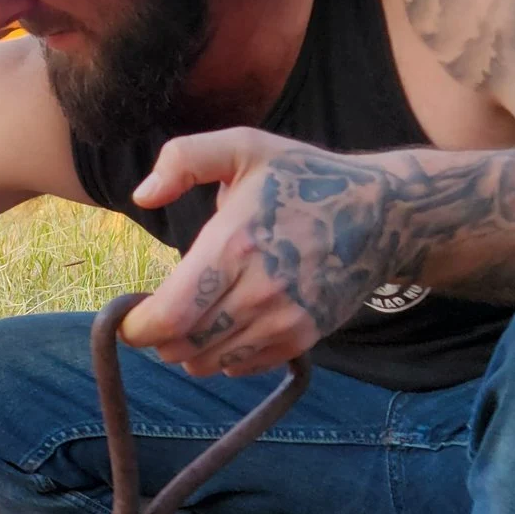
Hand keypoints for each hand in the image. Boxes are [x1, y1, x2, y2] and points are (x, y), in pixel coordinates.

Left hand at [123, 127, 399, 372]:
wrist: (383, 213)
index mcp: (234, 244)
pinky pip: (242, 367)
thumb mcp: (244, 146)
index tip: (131, 318)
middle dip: (160, 337)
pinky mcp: (303, 337)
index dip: (137, 327)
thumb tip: (143, 195)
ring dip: (189, 348)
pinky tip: (229, 324)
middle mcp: (259, 291)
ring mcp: (284, 319)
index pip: (168, 316)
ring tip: (195, 318)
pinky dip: (224, 355)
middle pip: (182, 345)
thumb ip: (184, 159)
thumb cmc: (305, 177)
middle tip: (161, 314)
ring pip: (209, 362)